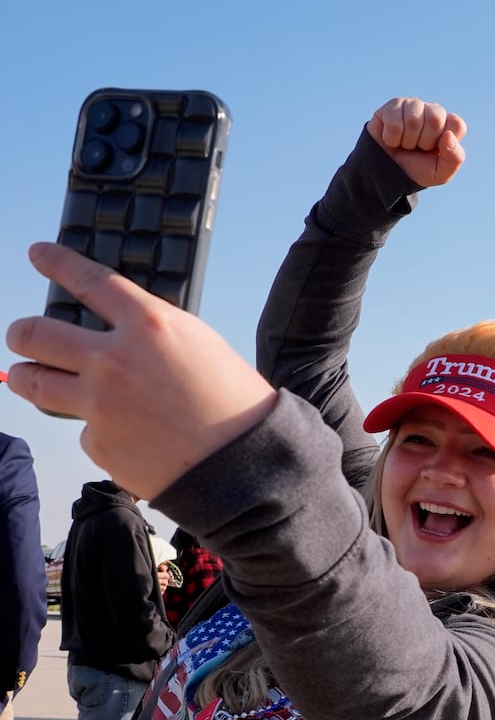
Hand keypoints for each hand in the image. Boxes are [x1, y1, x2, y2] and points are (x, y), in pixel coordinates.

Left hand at [6, 243, 276, 500]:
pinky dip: (98, 428)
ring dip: (27, 376)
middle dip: (22, 332)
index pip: (87, 281)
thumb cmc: (236, 404)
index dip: (57, 262)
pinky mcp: (98, 443)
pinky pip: (83, 428)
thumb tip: (116, 330)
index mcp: (149, 326)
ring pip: (33, 382)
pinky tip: (127, 433)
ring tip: (29, 376)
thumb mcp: (201, 345)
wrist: (246, 464)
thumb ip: (152, 332)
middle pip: (35, 333)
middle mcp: (114, 360)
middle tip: (23, 335)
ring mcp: (100, 405)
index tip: (40, 255)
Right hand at [366, 97, 466, 187]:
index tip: (435, 150)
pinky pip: (393, 121)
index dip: (445, 142)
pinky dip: (392, 138)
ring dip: (407, 140)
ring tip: (405, 144)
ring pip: (413, 119)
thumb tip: (448, 135)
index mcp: (449, 125)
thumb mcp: (441, 172)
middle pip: (435, 119)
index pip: (457, 124)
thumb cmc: (419, 169)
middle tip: (418, 147)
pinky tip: (392, 139)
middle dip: (424, 141)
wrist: (390, 173)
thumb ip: (454, 157)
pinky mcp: (393, 105)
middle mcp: (432, 111)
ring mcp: (413, 105)